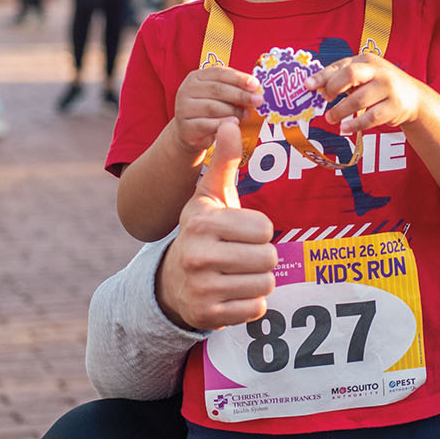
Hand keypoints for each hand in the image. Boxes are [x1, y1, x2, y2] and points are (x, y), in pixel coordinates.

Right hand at [156, 120, 276, 330]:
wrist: (171, 282)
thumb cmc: (202, 233)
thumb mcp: (209, 197)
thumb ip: (223, 162)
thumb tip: (230, 123)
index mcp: (201, 222)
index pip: (264, 229)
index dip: (258, 232)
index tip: (239, 233)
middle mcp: (197, 254)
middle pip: (268, 258)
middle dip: (260, 257)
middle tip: (240, 257)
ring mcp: (201, 288)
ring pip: (265, 284)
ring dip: (257, 281)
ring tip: (236, 274)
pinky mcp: (208, 315)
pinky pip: (256, 309)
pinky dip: (250, 304)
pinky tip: (231, 294)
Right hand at [172, 66, 261, 162]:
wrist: (189, 133)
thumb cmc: (208, 110)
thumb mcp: (219, 96)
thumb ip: (233, 89)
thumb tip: (256, 90)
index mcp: (196, 77)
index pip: (219, 73)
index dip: (239, 78)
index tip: (255, 84)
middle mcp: (187, 89)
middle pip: (217, 89)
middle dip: (241, 95)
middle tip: (258, 100)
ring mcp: (184, 108)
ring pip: (212, 107)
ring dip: (234, 110)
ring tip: (246, 114)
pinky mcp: (186, 127)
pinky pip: (207, 124)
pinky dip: (222, 123)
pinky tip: (234, 123)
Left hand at [314, 53, 422, 135]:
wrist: (414, 98)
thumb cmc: (381, 86)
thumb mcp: (365, 76)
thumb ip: (342, 78)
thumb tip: (315, 87)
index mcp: (367, 60)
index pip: (341, 66)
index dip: (322, 76)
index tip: (308, 85)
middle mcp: (378, 71)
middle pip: (351, 74)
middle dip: (333, 88)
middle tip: (325, 100)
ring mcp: (388, 88)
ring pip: (358, 100)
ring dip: (340, 111)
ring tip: (331, 118)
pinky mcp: (394, 107)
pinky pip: (370, 118)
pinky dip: (355, 124)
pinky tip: (345, 128)